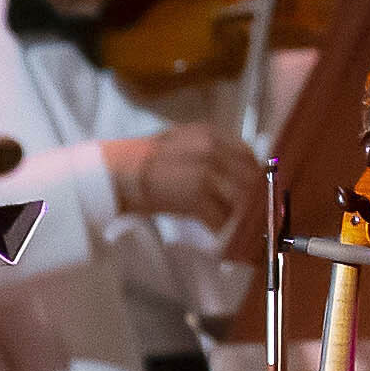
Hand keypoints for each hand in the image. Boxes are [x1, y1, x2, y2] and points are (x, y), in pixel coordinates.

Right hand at [110, 121, 263, 251]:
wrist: (114, 174)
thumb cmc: (144, 164)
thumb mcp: (182, 145)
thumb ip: (212, 155)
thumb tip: (239, 176)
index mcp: (210, 134)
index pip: (248, 156)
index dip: (254, 178)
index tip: (255, 194)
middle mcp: (212, 148)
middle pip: (249, 178)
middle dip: (253, 200)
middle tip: (252, 217)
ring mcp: (205, 170)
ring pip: (240, 199)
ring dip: (241, 217)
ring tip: (237, 229)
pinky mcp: (196, 193)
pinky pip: (221, 217)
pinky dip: (222, 230)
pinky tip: (219, 236)